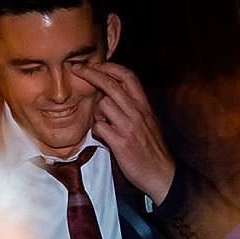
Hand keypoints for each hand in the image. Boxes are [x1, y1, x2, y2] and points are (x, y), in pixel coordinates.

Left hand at [88, 61, 176, 203]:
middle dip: (90, 73)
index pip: (128, 76)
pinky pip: (98, 127)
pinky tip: (103, 137)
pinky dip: (96, 130)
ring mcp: (128, 126)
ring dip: (96, 112)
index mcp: (144, 105)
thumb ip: (135, 107)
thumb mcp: (150, 121)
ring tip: (103, 123)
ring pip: (102, 104)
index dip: (110, 67)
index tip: (97, 65)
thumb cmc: (153, 149)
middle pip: (110, 84)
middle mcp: (137, 112)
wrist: (162, 173)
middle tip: (77, 69)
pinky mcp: (120, 142)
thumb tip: (116, 94)